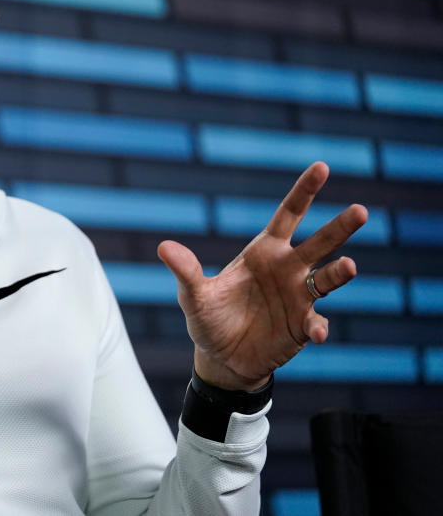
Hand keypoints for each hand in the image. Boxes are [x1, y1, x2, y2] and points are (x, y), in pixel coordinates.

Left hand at [157, 162, 366, 390]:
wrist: (222, 358)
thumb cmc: (210, 319)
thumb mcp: (194, 296)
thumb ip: (186, 272)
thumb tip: (164, 247)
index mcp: (263, 252)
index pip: (288, 215)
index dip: (304, 192)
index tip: (322, 167)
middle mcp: (287, 269)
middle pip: (319, 242)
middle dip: (340, 227)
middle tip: (360, 211)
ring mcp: (299, 297)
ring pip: (326, 279)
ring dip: (339, 273)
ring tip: (348, 266)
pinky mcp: (303, 325)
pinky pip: (316, 322)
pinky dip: (318, 326)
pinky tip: (317, 332)